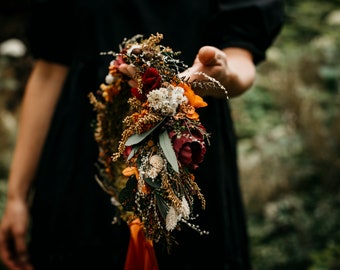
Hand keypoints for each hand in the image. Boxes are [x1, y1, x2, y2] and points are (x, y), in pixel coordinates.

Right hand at [0, 198, 32, 269]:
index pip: (7, 259)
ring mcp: (9, 236)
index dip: (15, 267)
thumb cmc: (17, 214)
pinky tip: (29, 256)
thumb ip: (21, 246)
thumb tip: (24, 260)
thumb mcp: (20, 231)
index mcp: (1, 241)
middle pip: (11, 257)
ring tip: (30, 266)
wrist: (18, 199)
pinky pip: (18, 246)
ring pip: (15, 252)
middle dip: (19, 265)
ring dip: (22, 260)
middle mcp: (4, 240)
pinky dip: (23, 252)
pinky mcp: (15, 233)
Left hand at [118, 46, 254, 97]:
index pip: (166, 82)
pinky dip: (141, 81)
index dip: (150, 75)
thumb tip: (204, 54)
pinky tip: (129, 77)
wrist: (222, 82)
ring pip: (152, 88)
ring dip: (136, 80)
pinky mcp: (171, 91)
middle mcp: (179, 93)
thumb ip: (212, 56)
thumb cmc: (220, 68)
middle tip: (121, 68)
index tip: (135, 68)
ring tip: (121, 71)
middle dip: (137, 77)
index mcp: (190, 86)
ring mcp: (174, 93)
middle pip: (155, 87)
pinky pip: (154, 87)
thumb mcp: (220, 59)